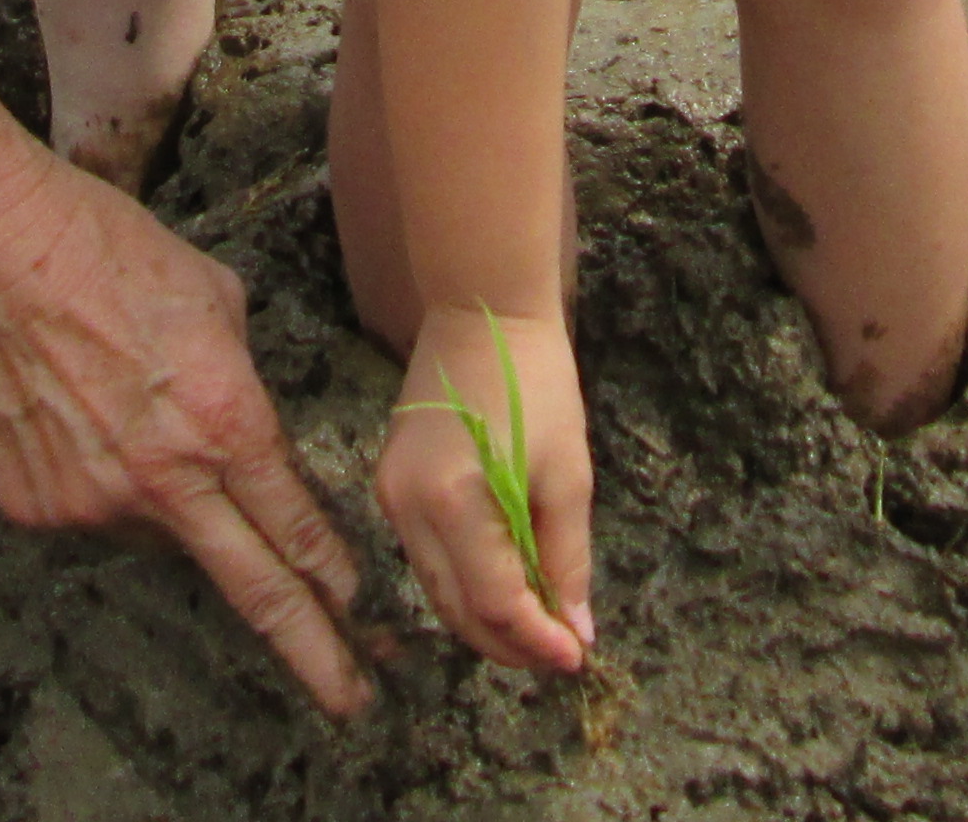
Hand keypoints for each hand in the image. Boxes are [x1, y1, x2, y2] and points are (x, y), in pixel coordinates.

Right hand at [0, 146, 373, 716]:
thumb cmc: (100, 245)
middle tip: (350, 699)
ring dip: (160, 496)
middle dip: (312, 649)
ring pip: (153, 527)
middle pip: (253, 586)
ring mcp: (91, 502)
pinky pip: (84, 507)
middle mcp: (163, 479)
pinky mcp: (30, 504)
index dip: (333, 575)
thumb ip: (238, 377)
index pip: (295, 525)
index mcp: (224, 420)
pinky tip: (69, 409)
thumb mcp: (210, 295)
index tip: (360, 611)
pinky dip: (90, 473)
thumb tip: (241, 419)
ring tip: (123, 408)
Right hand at [381, 302, 592, 673]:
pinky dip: (465, 581)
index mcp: (454, 501)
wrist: (482, 310)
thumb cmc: (535, 383)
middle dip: (508, 643)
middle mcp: (409, 507)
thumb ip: (567, 558)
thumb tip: (576, 631)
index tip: (577, 657)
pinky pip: (427, 556)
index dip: (536, 641)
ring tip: (537, 628)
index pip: (495, 602)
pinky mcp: (390, 484)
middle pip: (456, 609)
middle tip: (559, 653)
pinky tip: (504, 583)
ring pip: (437, 589)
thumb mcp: (567, 473)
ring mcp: (391, 496)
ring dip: (485, 618)